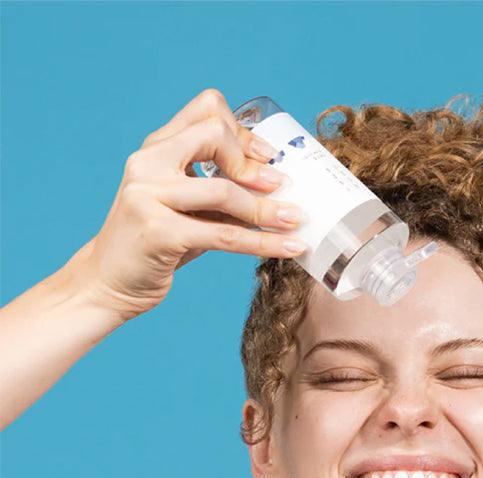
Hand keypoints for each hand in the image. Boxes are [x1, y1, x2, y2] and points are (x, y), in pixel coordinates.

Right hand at [65, 89, 305, 320]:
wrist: (107, 282)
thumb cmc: (155, 244)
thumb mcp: (186, 207)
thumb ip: (218, 188)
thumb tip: (278, 186)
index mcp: (156, 148)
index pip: (206, 110)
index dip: (243, 130)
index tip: (267, 158)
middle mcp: (147, 163)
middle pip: (214, 136)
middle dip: (253, 164)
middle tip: (280, 187)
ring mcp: (148, 196)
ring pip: (224, 191)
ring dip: (267, 209)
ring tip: (295, 221)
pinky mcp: (158, 233)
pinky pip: (225, 235)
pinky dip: (263, 242)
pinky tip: (289, 248)